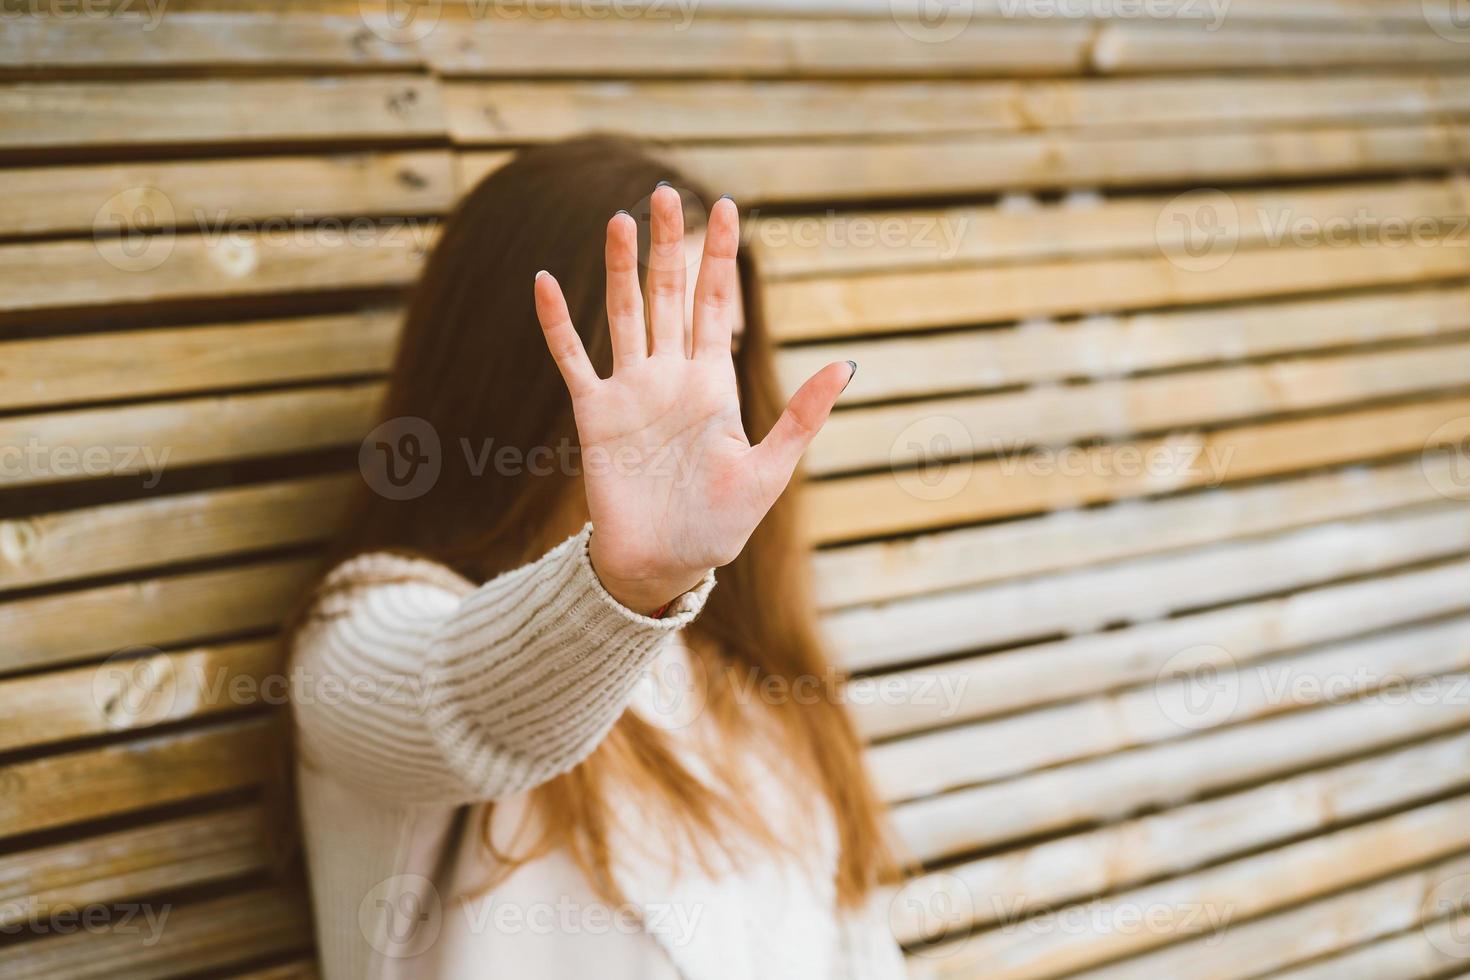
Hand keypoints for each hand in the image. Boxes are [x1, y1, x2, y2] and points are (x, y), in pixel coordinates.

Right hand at [533, 187, 854, 613]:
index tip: (727, 206)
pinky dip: (558, 322)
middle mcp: (672, 377)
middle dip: (670, 245)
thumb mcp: (769, 471)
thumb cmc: (718, 526)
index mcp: (715, 385)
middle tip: (666, 192)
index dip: (722, 257)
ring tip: (617, 219)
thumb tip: (845, 365)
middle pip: (671, 295)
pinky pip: (573, 358)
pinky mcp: (595, 413)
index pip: (720, 305)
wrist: (663, 564)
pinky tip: (545, 281)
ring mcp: (631, 391)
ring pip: (625, 313)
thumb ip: (802, 417)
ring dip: (619, 268)